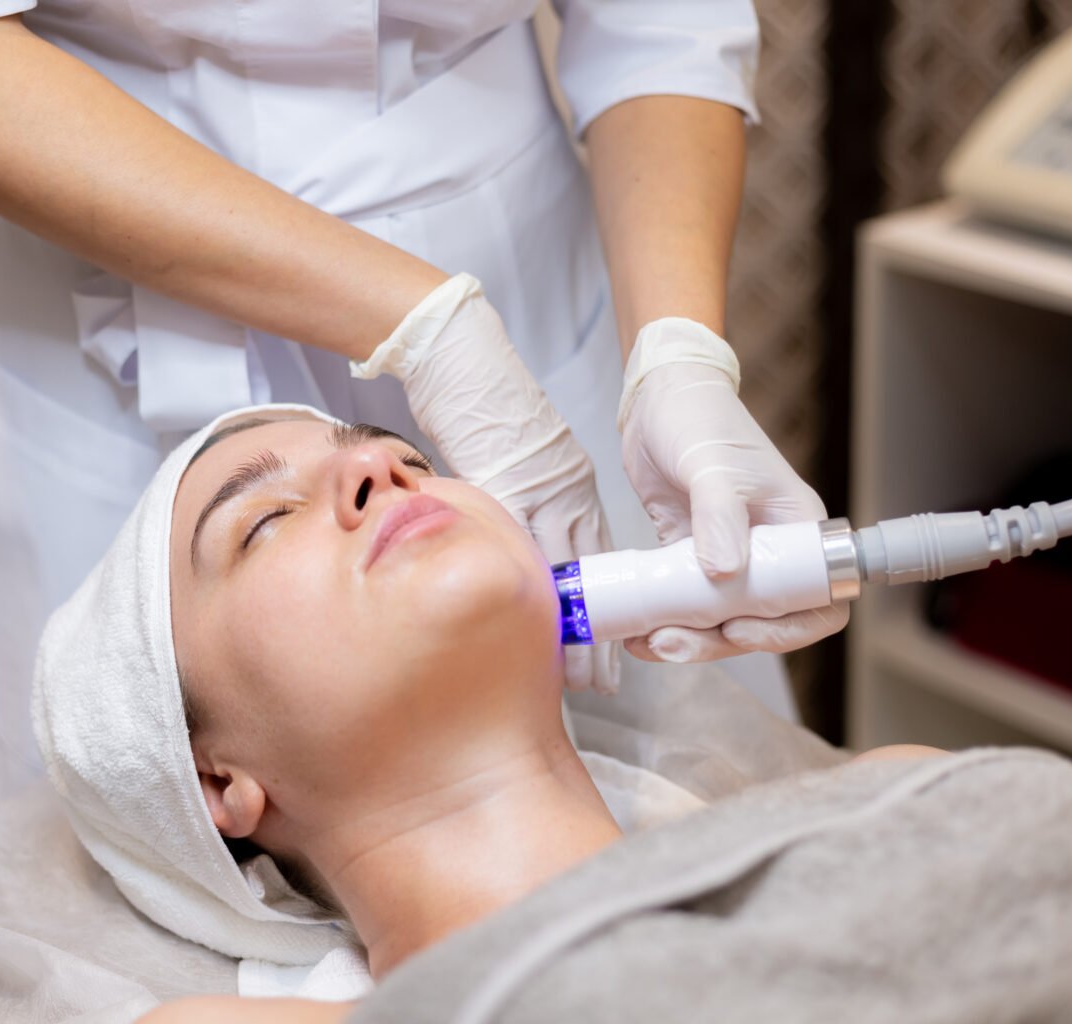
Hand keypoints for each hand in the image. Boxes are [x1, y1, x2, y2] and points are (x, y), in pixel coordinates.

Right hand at [352, 274, 618, 693]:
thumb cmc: (480, 397)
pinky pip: (517, 547)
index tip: (613, 647)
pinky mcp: (501, 486)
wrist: (458, 352)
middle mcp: (561, 490)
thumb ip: (525, 495)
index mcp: (569, 483)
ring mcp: (534, 490)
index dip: (606, 604)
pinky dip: (525, 590)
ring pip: (561, 573)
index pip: (594, 556)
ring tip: (576, 676)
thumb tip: (517, 540)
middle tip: (606, 682)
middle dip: (598, 630)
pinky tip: (531, 629)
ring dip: (569, 627)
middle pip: (588, 573)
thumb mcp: (518, 454)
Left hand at [618, 318, 847, 661]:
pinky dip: (666, 621)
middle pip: (762, 621)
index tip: (738, 628)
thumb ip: (720, 517)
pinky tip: (639, 632)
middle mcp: (770, 550)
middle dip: (718, 641)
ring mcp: (730, 557)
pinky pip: (687, 605)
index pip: (816, 600)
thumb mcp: (713, 466)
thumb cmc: (701, 419)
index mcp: (797, 529)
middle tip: (672, 643)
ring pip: (721, 619)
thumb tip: (725, 574)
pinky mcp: (691, 557)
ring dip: (688, 639)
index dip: (785, 629)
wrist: (658, 399)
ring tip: (647, 644)